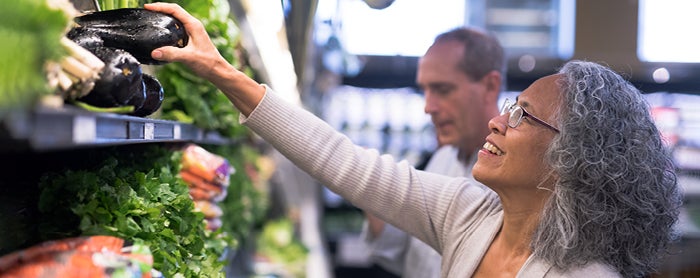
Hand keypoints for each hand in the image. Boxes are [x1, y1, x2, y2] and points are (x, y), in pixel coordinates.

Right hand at [144, 2, 263, 115]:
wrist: (218, 71)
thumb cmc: (208, 63)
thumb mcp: (188, 57)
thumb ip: (172, 54)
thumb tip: (155, 52)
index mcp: (194, 25)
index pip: (175, 9)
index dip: (160, 6)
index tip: (147, 7)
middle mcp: (194, 26)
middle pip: (175, 12)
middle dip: (160, 9)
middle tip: (147, 11)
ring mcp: (193, 32)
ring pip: (176, 20)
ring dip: (164, 17)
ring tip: (151, 18)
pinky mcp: (191, 39)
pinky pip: (177, 29)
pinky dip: (168, 27)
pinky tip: (161, 34)